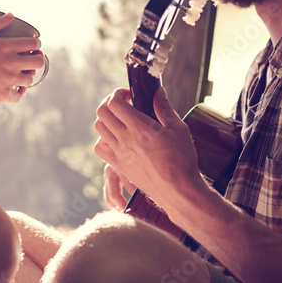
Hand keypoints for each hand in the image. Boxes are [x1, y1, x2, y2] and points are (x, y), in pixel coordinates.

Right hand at [0, 9, 45, 111]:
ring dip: (26, 76)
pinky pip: (18, 96)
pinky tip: (14, 89)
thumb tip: (11, 15)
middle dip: (37, 59)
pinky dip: (17, 93)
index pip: (33, 44)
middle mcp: (10, 63)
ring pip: (29, 79)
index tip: (32, 45)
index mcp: (4, 46)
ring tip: (20, 74)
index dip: (36, 44)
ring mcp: (8, 80)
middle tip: (30, 59)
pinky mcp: (2, 95)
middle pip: (38, 62)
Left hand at [93, 86, 202, 211]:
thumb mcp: (179, 129)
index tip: (129, 94)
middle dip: (110, 102)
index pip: (114, 103)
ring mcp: (119, 153)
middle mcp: (125, 139)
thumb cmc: (182, 160)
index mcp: (140, 127)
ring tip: (121, 120)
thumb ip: (165, 108)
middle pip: (102, 112)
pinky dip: (103, 139)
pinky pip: (100, 148)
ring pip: (99, 128)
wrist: (178, 190)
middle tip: (123, 103)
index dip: (118, 93)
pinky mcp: (119, 166)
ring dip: (107, 118)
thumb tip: (158, 91)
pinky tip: (117, 138)